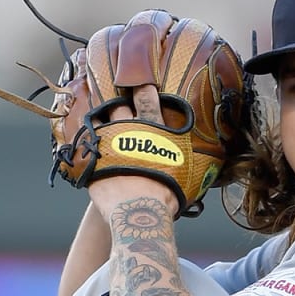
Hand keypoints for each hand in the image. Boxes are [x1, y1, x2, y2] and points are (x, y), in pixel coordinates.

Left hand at [86, 84, 180, 217]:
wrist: (139, 211)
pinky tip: (83, 138)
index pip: (148, 102)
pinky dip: (84, 138)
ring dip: (99, 117)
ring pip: (99, 120)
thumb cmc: (167, 195)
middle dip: (118, 101)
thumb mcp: (187, 173)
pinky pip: (84, 142)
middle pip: (119, 107)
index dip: (144, 91)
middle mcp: (128, 131)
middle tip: (115, 95)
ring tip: (96, 115)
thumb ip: (188, 159)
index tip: (140, 85)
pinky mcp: (91, 158)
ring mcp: (106, 143)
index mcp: (154, 131)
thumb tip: (211, 160)